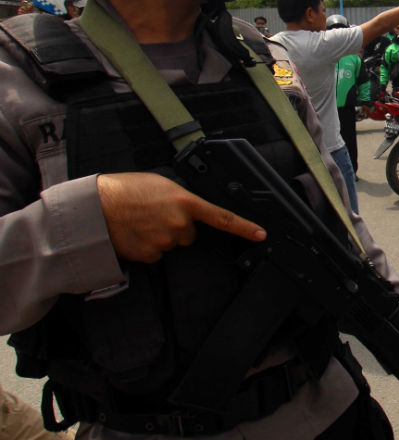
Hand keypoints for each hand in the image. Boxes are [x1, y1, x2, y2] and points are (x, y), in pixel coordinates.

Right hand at [97, 172, 264, 263]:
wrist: (96, 206)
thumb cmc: (125, 190)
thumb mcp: (160, 184)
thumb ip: (180, 198)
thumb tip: (186, 209)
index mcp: (185, 202)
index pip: (222, 217)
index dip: (244, 227)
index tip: (261, 235)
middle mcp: (179, 224)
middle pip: (189, 234)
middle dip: (176, 227)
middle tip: (155, 215)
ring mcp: (165, 241)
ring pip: (171, 244)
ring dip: (160, 236)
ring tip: (140, 222)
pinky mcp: (150, 255)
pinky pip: (155, 254)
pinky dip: (147, 246)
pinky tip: (134, 233)